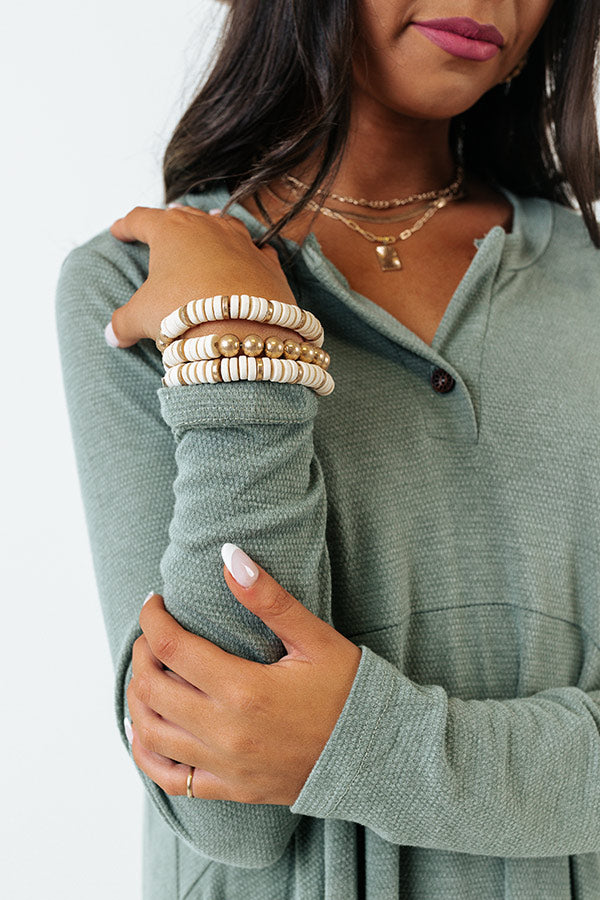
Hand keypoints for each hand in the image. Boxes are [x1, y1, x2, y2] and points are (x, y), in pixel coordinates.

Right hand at [107, 204, 297, 347]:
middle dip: (170, 221)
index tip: (119, 230)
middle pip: (184, 216)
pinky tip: (252, 254)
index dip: (127, 226)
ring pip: (223, 224)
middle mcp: (208, 227)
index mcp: (170, 230)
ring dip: (212, 226)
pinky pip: (258, 250)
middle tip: (161, 226)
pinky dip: (251, 252)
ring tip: (206, 225)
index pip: (141, 220)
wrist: (242, 328)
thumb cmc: (184, 313)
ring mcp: (242, 241)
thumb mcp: (143, 318)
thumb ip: (124, 323)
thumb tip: (113, 335)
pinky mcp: (267, 263)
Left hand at [126, 549, 361, 805]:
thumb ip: (269, 599)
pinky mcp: (231, 790)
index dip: (152, 620)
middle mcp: (227, 732)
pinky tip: (146, 730)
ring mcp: (226, 767)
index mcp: (245, 690)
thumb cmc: (349, 690)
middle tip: (151, 635)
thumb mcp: (315, 638)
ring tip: (147, 673)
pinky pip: (170, 779)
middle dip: (141, 654)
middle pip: (152, 689)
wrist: (379, 755)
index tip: (154, 602)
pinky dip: (145, 753)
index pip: (172, 648)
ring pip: (151, 733)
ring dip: (137, 698)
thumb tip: (229, 556)